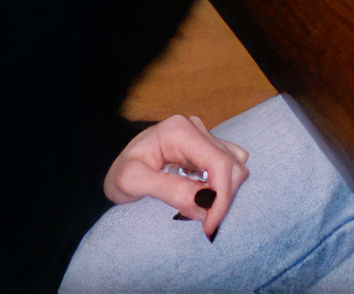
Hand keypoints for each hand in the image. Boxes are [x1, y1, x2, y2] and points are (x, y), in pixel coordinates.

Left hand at [104, 114, 251, 241]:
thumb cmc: (121, 175)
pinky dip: (222, 186)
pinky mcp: (206, 147)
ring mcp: (203, 135)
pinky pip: (228, 166)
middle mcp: (195, 128)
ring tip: (201, 211)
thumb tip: (205, 201)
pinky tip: (203, 198)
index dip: (221, 196)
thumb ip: (170, 190)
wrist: (118, 170)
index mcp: (179, 131)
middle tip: (204, 224)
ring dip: (224, 193)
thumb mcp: (134, 183)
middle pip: (231, 165)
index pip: (218, 162)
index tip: (210, 225)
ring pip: (235, 166)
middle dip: (222, 198)